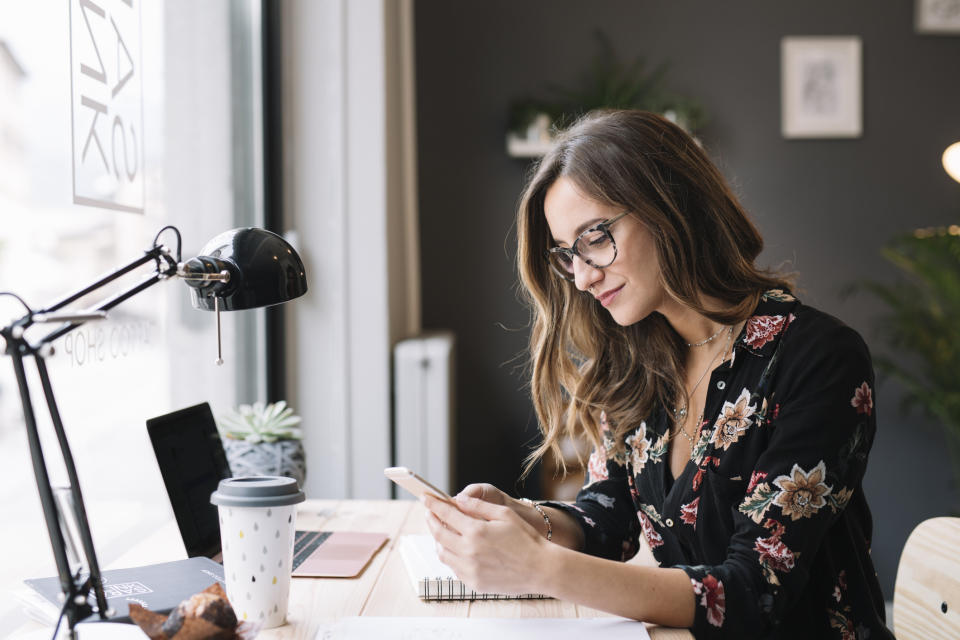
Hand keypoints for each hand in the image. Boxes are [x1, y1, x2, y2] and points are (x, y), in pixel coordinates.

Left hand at [423, 493, 548, 595]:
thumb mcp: (505, 514)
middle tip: (430, 512)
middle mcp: (469, 551)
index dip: (434, 504)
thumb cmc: (527, 539)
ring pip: (442, 553)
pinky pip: (454, 568)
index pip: (446, 514)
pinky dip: (450, 556)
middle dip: (431, 520)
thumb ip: (479, 506)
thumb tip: (460, 499)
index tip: (426, 498)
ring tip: (442, 531)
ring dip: (438, 540)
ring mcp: (470, 569)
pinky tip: (457, 549)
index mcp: (476, 531)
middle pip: (438, 533)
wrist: (541, 569)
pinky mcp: (474, 583)